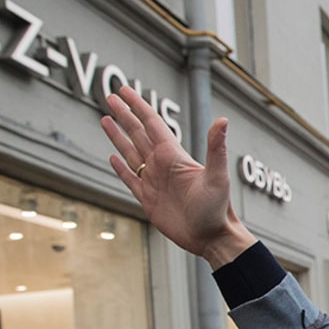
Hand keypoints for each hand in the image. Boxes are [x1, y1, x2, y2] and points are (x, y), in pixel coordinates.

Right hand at [100, 86, 256, 267]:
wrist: (212, 238)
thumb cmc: (218, 209)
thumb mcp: (217, 177)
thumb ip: (216, 148)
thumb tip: (223, 120)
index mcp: (174, 156)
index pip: (152, 124)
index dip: (138, 106)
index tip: (124, 90)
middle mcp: (163, 165)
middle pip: (138, 134)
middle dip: (124, 115)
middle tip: (110, 97)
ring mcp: (155, 182)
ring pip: (131, 153)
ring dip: (119, 136)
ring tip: (105, 119)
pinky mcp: (149, 200)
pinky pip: (131, 179)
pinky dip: (121, 167)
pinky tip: (113, 157)